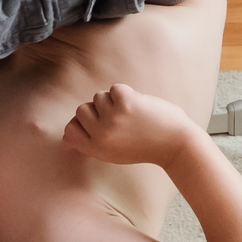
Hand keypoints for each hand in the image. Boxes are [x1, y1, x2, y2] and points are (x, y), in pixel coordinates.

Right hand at [63, 84, 192, 165]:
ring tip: (132, 114)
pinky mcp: (126, 103)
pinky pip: (115, 88)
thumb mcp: (112, 153)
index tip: (96, 123)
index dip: (80, 123)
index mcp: (95, 149)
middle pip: (82, 109)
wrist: (175, 144)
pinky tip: (140, 106)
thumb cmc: (144, 147)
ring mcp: (112, 118)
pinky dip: (127, 93)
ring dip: (115, 101)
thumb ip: (90, 144)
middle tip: (120, 118)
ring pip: (99, 96)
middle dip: (99, 109)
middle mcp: (100, 135)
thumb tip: (66, 137)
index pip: (70, 130)